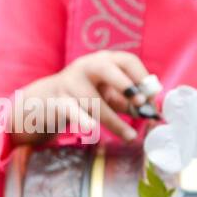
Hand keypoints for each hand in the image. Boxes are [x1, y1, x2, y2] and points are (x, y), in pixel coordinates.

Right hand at [8, 51, 151, 144]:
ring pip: (94, 102)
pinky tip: (91, 129)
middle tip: (139, 102)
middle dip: (124, 85)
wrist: (46, 101)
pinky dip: (83, 120)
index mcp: (103, 60)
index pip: (126, 61)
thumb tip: (150, 110)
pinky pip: (73, 112)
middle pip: (106, 70)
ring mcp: (69, 83)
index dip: (140, 76)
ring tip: (130, 136)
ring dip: (114, 121)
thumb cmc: (85, 97)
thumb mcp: (107, 94)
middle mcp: (85, 67)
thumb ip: (128, 100)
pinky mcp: (58, 101)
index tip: (149, 96)